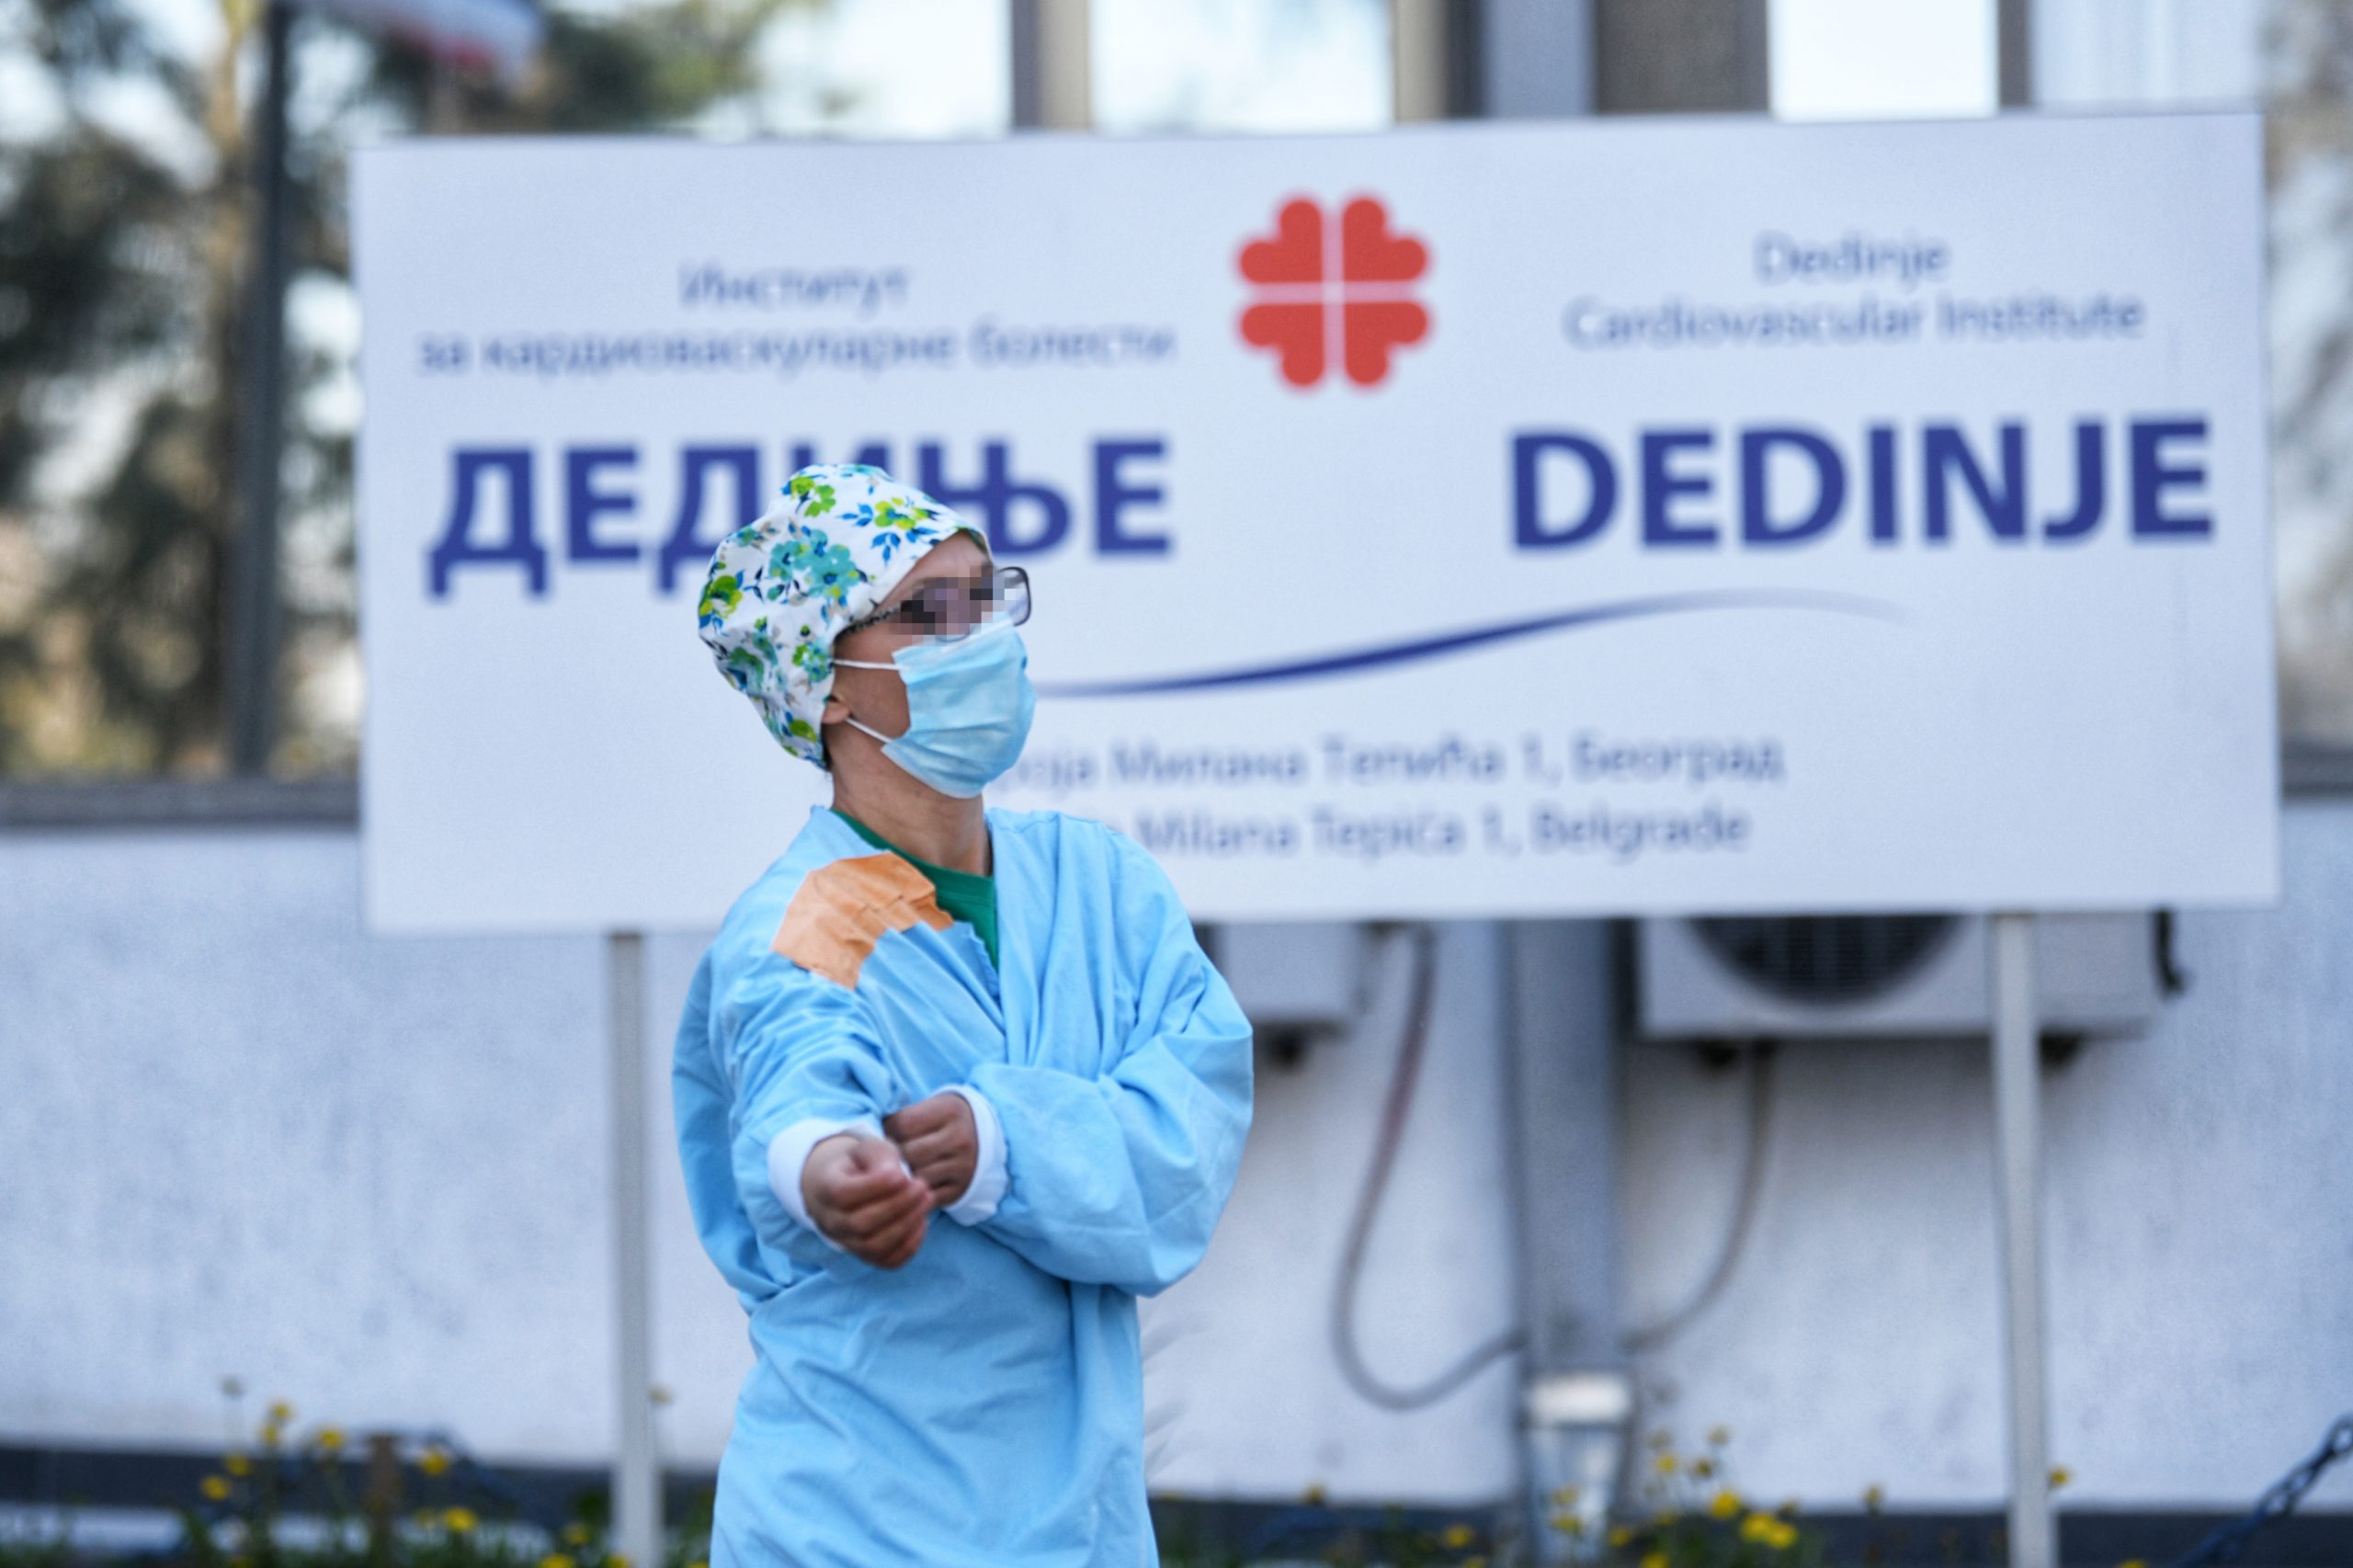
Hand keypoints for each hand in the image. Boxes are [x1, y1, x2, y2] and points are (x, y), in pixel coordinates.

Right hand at [801, 1133, 931, 1267]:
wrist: (850, 1187)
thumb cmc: (862, 1165)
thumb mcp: (869, 1149)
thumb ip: (880, 1157)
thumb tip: (898, 1178)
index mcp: (825, 1189)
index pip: (842, 1194)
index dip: (874, 1186)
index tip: (901, 1175)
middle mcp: (831, 1221)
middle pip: (860, 1224)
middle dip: (897, 1205)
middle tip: (921, 1186)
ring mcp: (848, 1243)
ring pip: (874, 1247)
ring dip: (906, 1225)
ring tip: (927, 1200)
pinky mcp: (868, 1256)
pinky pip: (888, 1261)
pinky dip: (910, 1245)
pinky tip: (922, 1221)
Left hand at [883, 1092, 977, 1209]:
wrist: (981, 1136)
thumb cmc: (942, 1121)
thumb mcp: (929, 1108)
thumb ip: (902, 1120)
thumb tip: (870, 1137)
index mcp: (949, 1111)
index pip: (904, 1124)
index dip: (888, 1131)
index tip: (886, 1135)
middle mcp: (960, 1138)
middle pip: (910, 1153)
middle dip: (892, 1157)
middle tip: (884, 1159)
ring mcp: (963, 1166)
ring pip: (917, 1178)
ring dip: (901, 1179)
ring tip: (894, 1174)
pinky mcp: (961, 1189)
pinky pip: (928, 1199)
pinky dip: (912, 1196)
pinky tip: (906, 1189)